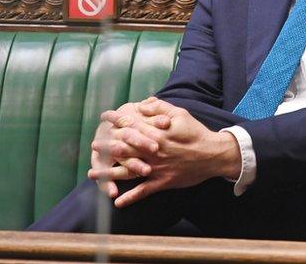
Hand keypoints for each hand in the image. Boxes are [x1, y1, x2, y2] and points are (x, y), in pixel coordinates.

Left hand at [90, 98, 241, 207]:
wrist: (213, 155)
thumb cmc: (197, 133)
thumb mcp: (181, 114)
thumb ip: (161, 108)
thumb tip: (144, 104)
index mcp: (156, 133)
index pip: (131, 125)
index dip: (116, 120)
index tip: (104, 116)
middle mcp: (152, 151)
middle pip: (123, 148)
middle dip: (106, 145)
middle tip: (92, 143)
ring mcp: (156, 168)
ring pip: (127, 171)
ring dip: (108, 172)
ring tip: (92, 173)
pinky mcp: (162, 182)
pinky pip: (143, 191)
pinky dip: (130, 197)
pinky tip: (117, 202)